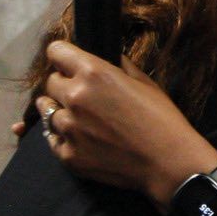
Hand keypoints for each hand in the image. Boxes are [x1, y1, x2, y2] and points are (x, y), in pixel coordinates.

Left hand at [35, 40, 216, 208]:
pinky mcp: (67, 155)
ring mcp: (68, 129)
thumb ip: (119, 67)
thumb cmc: (162, 120)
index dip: (63, 56)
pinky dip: (65, 138)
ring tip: (82, 121)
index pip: (56, 51)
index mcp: (93, 74)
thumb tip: (107, 59)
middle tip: (85, 98)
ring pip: (48, 112)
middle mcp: (74, 97)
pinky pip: (54, 140)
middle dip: (64, 85)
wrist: (168, 164)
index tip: (68, 64)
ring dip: (62, 112)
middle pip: (51, 83)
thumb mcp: (145, 83)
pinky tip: (84, 141)